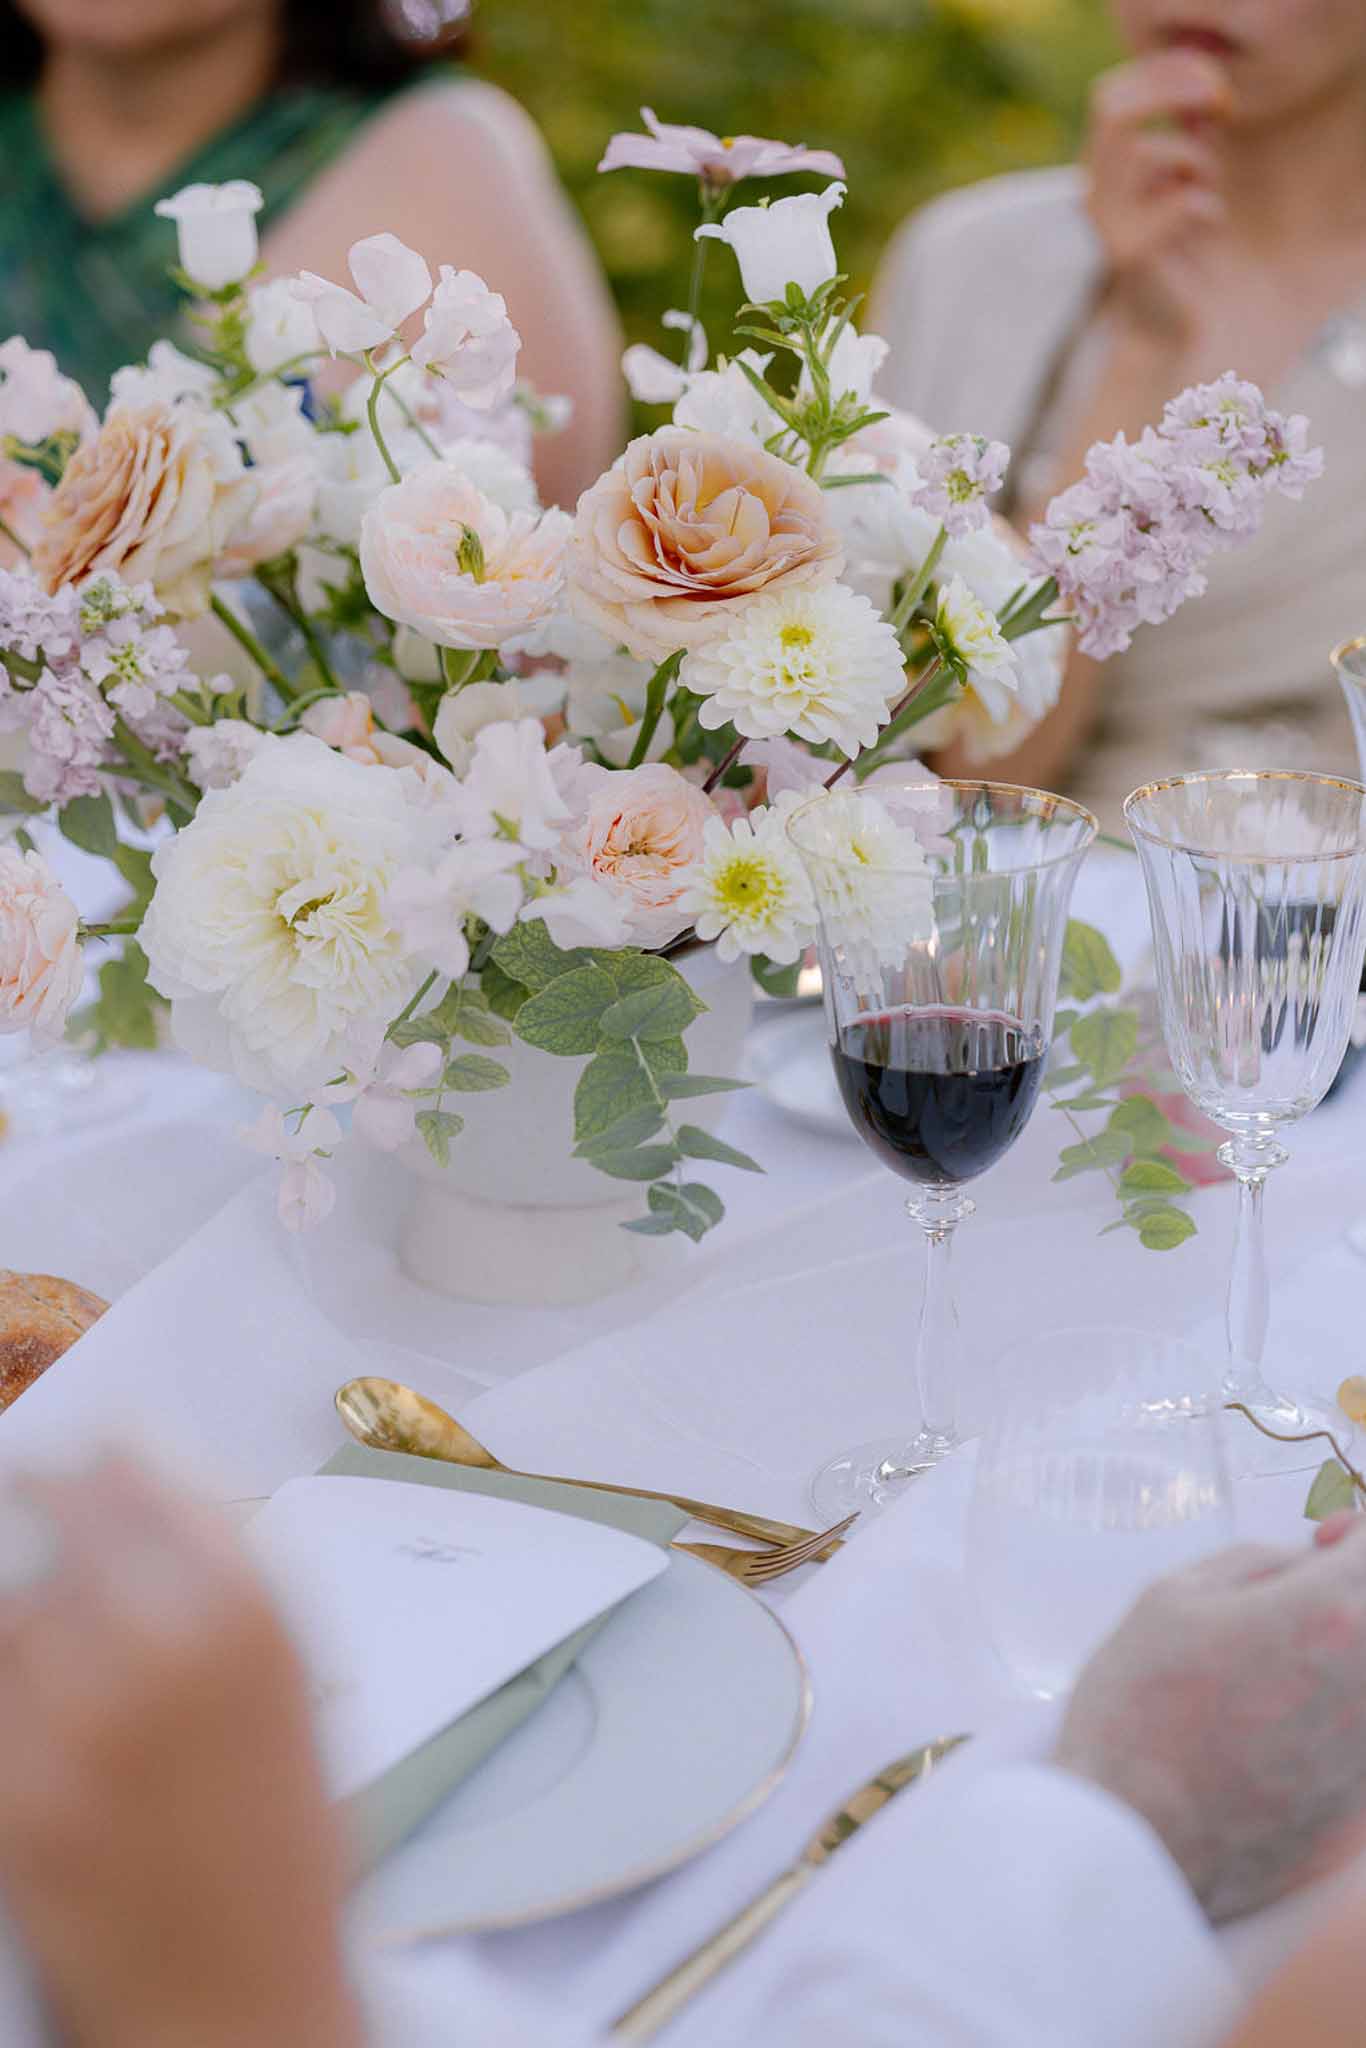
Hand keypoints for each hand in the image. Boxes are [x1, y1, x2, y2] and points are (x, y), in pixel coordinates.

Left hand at [0, 1457, 363, 2047]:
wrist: (240, 2007)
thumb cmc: (280, 1861)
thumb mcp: (289, 1692)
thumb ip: (227, 1588)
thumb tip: (153, 1493)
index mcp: (253, 1617)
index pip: (141, 1476)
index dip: (101, 1462)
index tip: (81, 1456)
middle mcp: (168, 1651)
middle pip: (59, 1525)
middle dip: (46, 1514)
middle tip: (31, 1502)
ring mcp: (81, 1726)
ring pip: (14, 1611)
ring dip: (26, 1615)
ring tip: (60, 1655)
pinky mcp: (16, 1799)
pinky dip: (11, 1689)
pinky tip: (40, 1712)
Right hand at [1055, 1525, 1365, 1922]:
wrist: (1134, 1842)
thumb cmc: (1140, 1714)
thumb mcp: (1171, 1597)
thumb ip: (1255, 1562)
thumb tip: (1306, 1560)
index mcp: (1328, 1614)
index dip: (1352, 1535)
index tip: (1330, 1539)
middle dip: (1347, 1597)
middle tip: (1306, 1595)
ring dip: (1341, 1658)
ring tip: (1280, 1666)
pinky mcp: (1362, 1806)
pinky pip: (1359, 1734)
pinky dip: (1336, 1716)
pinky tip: (1278, 1725)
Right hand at [1084, 49, 1232, 341]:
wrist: (1162, 331)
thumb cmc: (1180, 252)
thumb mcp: (1185, 181)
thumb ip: (1189, 138)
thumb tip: (1205, 100)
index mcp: (1100, 171)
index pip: (1111, 97)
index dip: (1161, 75)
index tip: (1211, 86)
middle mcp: (1092, 193)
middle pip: (1116, 112)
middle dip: (1175, 93)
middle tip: (1221, 106)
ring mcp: (1107, 224)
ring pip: (1161, 155)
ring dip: (1201, 171)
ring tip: (1204, 205)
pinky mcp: (1131, 254)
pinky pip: (1186, 202)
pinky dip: (1209, 213)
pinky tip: (1201, 240)